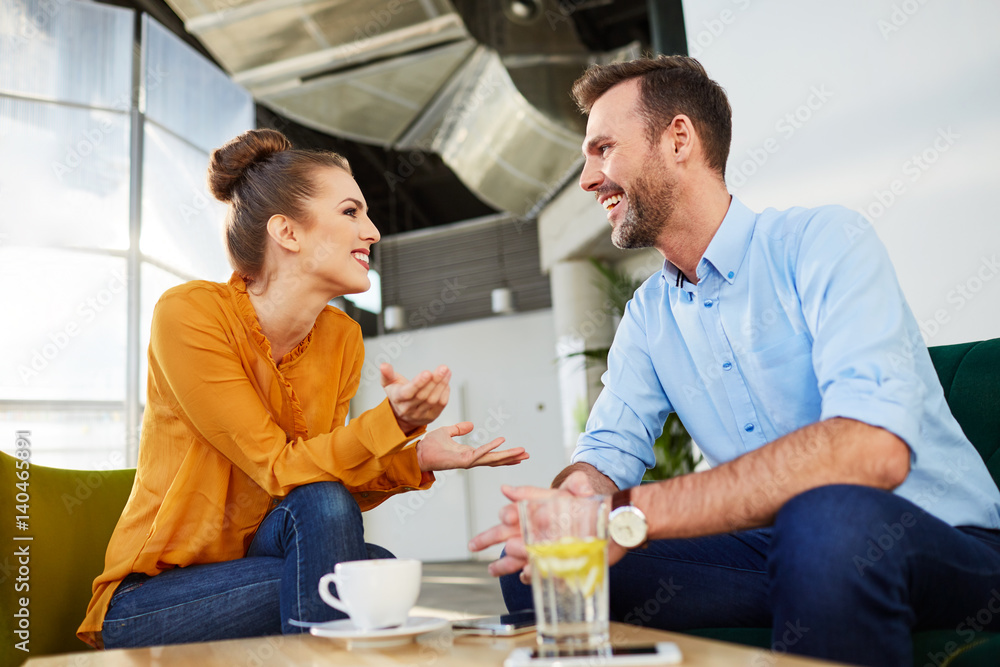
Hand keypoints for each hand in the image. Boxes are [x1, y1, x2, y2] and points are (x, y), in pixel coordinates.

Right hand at [381, 363, 449, 431]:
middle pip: (423, 395)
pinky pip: (440, 405)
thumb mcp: (389, 383)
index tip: (427, 372)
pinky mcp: (431, 417)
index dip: (418, 383)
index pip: (408, 392)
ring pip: (433, 399)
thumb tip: (383, 365)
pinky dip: (445, 392)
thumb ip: (387, 374)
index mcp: (397, 399)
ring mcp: (420, 414)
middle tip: (443, 368)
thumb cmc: (397, 395)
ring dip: (442, 384)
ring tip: (446, 372)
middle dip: (435, 380)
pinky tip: (446, 382)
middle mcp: (408, 409)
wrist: (401, 415)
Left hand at [417, 422, 528, 471]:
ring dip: (508, 455)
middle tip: (527, 455)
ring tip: (522, 452)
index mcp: (469, 454)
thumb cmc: (430, 445)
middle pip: (496, 460)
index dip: (505, 454)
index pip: (491, 455)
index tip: (518, 452)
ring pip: (492, 459)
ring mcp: (468, 461)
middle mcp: (471, 459)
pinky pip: (480, 453)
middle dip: (512, 457)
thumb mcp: (447, 432)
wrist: (418, 452)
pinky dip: (491, 447)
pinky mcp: (462, 460)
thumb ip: (459, 429)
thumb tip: (471, 425)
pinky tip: (502, 441)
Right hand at [469, 472, 622, 582]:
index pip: (515, 512)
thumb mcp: (571, 491)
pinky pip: (538, 570)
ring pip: (519, 555)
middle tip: (473, 545)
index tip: (505, 515)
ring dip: (506, 562)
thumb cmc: (592, 505)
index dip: (508, 514)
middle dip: (490, 539)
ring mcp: (546, 546)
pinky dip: (531, 573)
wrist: (616, 523)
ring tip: (492, 569)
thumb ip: (541, 489)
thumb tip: (507, 488)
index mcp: (538, 511)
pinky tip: (525, 576)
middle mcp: (538, 529)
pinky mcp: (557, 561)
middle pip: (508, 534)